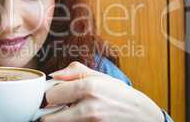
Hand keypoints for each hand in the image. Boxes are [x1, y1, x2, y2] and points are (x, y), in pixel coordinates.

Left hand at [42, 62, 164, 121]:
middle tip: (55, 107)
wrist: (140, 115)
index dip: (48, 95)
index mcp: (88, 88)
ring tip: (67, 110)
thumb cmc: (119, 93)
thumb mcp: (99, 76)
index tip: (52, 95)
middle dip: (49, 112)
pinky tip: (77, 116)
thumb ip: (74, 72)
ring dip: (58, 119)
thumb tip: (53, 75)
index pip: (51, 96)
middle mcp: (88, 109)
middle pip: (49, 118)